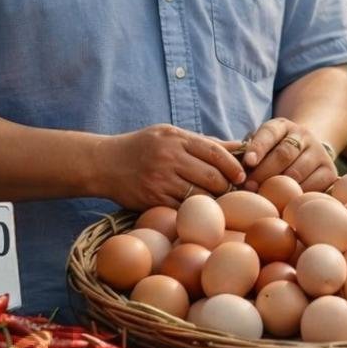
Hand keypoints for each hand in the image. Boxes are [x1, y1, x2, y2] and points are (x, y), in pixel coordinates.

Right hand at [96, 124, 245, 209]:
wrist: (104, 163)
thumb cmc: (143, 147)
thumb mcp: (170, 134)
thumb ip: (203, 142)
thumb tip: (238, 147)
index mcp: (176, 138)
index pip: (215, 152)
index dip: (233, 166)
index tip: (242, 176)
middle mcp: (169, 157)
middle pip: (211, 176)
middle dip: (227, 186)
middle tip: (232, 192)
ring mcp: (161, 179)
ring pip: (199, 195)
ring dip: (213, 202)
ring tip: (218, 202)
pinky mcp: (153, 199)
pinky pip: (182, 208)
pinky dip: (194, 212)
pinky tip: (198, 212)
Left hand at [241, 118, 337, 192]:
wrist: (308, 150)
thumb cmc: (273, 152)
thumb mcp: (262, 144)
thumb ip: (248, 151)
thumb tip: (234, 168)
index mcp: (282, 126)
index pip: (269, 132)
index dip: (258, 147)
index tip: (248, 162)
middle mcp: (303, 135)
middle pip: (283, 154)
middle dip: (264, 173)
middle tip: (249, 187)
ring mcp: (318, 152)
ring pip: (298, 172)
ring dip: (279, 188)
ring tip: (264, 198)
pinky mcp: (330, 171)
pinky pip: (313, 186)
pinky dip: (297, 196)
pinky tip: (285, 202)